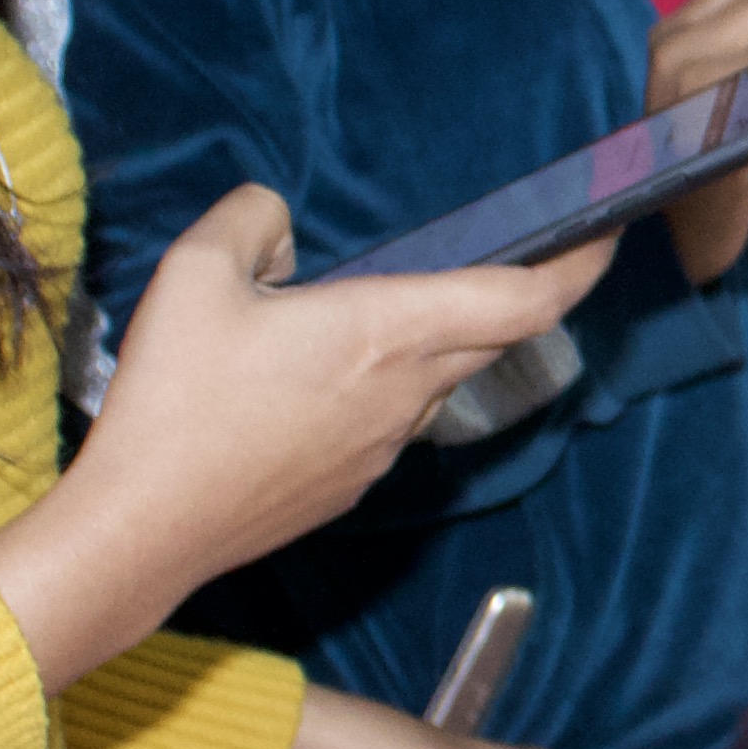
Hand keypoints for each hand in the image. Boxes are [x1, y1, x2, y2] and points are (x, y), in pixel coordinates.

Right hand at [0, 188, 612, 689]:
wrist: (143, 528)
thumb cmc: (174, 399)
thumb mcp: (194, 272)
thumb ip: (249, 220)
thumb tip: (278, 223)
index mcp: (388, 331)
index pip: (524, 299)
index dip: (579, 264)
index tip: (605, 234)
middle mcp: (406, 393)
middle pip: (493, 334)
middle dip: (511, 290)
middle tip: (507, 250)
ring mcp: (385, 448)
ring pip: (439, 378)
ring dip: (432, 339)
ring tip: (367, 308)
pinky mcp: (353, 484)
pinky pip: (392, 420)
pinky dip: (382, 385)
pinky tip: (312, 376)